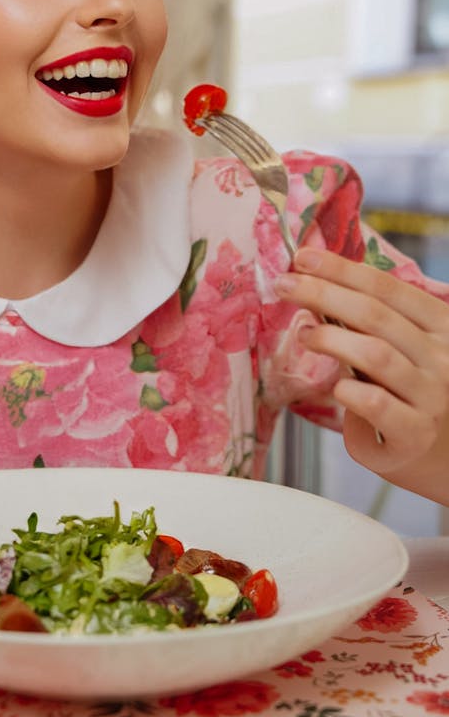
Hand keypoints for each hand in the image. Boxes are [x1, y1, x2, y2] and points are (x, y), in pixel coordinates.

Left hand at [273, 247, 448, 505]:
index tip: (301, 257)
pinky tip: (336, 388)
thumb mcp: (405, 351)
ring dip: (329, 339)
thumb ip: (372, 323)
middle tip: (284, 285)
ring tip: (303, 334)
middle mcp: (443, 357)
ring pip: (375, 353)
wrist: (446, 459)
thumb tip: (315, 282)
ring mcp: (432, 396)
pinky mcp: (415, 434)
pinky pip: (375, 403)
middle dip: (323, 293)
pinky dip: (347, 391)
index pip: (387, 288)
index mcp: (441, 326)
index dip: (341, 269)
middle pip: (375, 314)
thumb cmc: (413, 397)